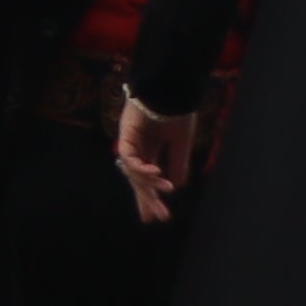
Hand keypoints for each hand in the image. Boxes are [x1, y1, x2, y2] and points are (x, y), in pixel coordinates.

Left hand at [116, 95, 202, 222]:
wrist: (172, 88)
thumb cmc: (177, 109)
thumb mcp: (180, 142)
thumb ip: (178, 163)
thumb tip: (177, 187)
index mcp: (149, 147)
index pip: (147, 178)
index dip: (151, 196)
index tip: (158, 217)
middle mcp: (137, 146)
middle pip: (138, 180)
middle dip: (148, 199)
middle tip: (157, 218)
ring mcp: (129, 140)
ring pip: (134, 171)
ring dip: (150, 182)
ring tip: (166, 191)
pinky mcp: (125, 133)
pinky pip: (130, 157)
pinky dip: (142, 167)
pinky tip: (157, 173)